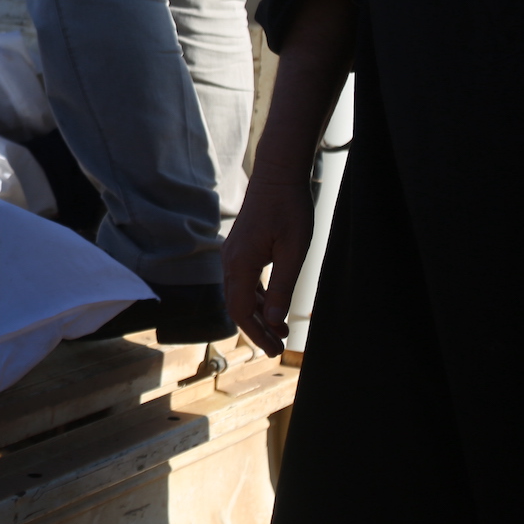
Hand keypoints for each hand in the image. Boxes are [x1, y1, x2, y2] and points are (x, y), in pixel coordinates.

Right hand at [222, 176, 315, 357]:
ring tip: (280, 330)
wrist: (278, 174)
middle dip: (256, 329)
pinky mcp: (241, 248)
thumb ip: (282, 287)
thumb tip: (274, 320)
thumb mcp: (293, 251)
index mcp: (240, 263)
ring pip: (239, 294)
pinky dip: (256, 298)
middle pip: (236, 305)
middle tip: (277, 348)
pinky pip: (243, 280)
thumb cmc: (289, 209)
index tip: (275, 350)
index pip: (240, 310)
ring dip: (257, 314)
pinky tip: (271, 305)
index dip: (256, 333)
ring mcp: (233, 253)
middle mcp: (230, 260)